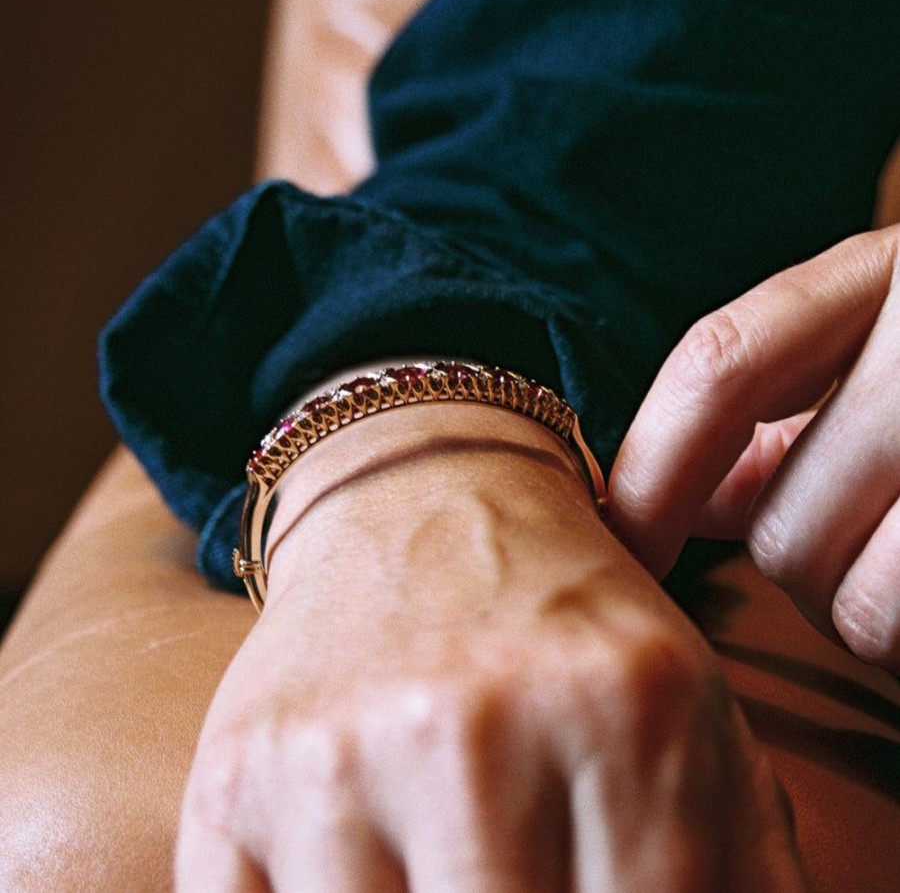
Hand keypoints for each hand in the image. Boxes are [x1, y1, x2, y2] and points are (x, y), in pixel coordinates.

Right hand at [176, 404, 802, 890]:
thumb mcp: (689, 699)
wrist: (418, 498)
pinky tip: (369, 876)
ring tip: (448, 870)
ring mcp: (334, 755)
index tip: (598, 892)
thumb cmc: (557, 608)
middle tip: (527, 875)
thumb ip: (736, 851)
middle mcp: (468, 730)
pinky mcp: (233, 775)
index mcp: (625, 711)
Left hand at [610, 225, 899, 670]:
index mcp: (894, 270)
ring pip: (858, 603)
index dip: (650, 470)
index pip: (720, 364)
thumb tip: (673, 498)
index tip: (630, 544)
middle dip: (800, 564)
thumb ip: (769, 416)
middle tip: (864, 539)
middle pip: (782, 523)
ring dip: (869, 612)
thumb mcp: (882, 353)